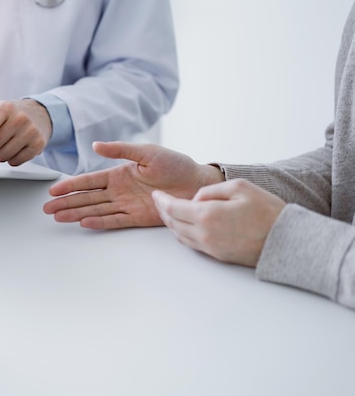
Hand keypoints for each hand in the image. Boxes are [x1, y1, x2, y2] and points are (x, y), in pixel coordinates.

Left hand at [0, 99, 51, 165]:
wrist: (39, 113)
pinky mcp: (38, 143)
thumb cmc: (10, 115)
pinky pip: (16, 162)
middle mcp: (19, 118)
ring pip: (3, 156)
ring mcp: (31, 131)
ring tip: (8, 142)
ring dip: (0, 154)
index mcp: (3, 108)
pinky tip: (17, 148)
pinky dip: (12, 159)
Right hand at [43, 141, 224, 228]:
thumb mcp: (147, 152)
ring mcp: (127, 205)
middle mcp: (119, 191)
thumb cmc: (176, 164)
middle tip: (48, 209)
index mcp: (119, 173)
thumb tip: (96, 145)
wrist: (198, 183)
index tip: (54, 190)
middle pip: (87, 198)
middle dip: (67, 202)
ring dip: (77, 213)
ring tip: (59, 218)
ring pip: (96, 210)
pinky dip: (99, 222)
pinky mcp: (138, 217)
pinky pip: (114, 221)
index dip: (70, 185)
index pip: (89, 181)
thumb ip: (121, 150)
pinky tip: (84, 223)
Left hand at [152, 179, 285, 266]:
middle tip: (159, 201)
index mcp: (208, 215)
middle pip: (172, 223)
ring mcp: (210, 247)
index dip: (161, 201)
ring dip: (171, 223)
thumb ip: (211, 190)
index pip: (174, 208)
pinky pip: (191, 243)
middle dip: (163, 211)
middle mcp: (205, 234)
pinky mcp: (217, 256)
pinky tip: (184, 224)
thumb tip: (195, 198)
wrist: (286, 241)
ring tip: (169, 211)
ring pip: (180, 235)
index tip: (156, 194)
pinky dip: (183, 233)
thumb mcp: (240, 187)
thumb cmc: (267, 211)